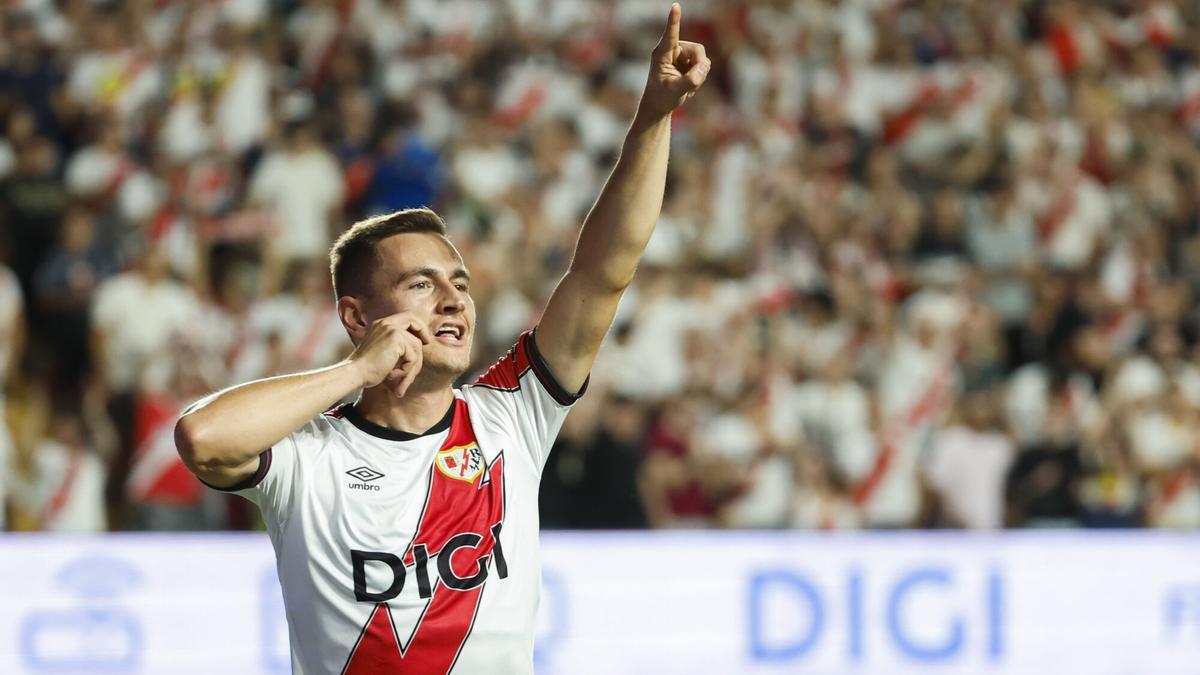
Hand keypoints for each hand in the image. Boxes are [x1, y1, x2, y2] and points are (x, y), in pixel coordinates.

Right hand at [348, 313, 431, 397]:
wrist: (355, 373)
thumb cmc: (367, 369)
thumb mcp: (383, 352)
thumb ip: (398, 346)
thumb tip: (419, 345)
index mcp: (381, 324)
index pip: (406, 316)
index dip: (418, 325)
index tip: (424, 338)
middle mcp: (386, 323)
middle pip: (414, 320)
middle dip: (424, 331)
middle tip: (428, 342)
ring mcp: (391, 329)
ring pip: (416, 346)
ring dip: (412, 366)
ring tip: (401, 380)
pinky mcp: (396, 338)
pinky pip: (413, 356)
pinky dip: (407, 370)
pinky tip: (393, 375)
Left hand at [639, 3, 710, 121]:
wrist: (659, 106)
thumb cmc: (661, 97)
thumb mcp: (675, 91)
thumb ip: (690, 80)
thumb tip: (703, 70)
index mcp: (662, 53)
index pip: (670, 33)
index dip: (674, 20)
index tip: (675, 6)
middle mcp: (673, 50)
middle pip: (698, 50)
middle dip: (700, 66)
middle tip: (695, 82)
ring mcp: (682, 56)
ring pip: (703, 58)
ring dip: (700, 74)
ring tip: (688, 87)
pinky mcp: (688, 63)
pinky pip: (703, 66)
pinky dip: (700, 77)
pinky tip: (689, 87)